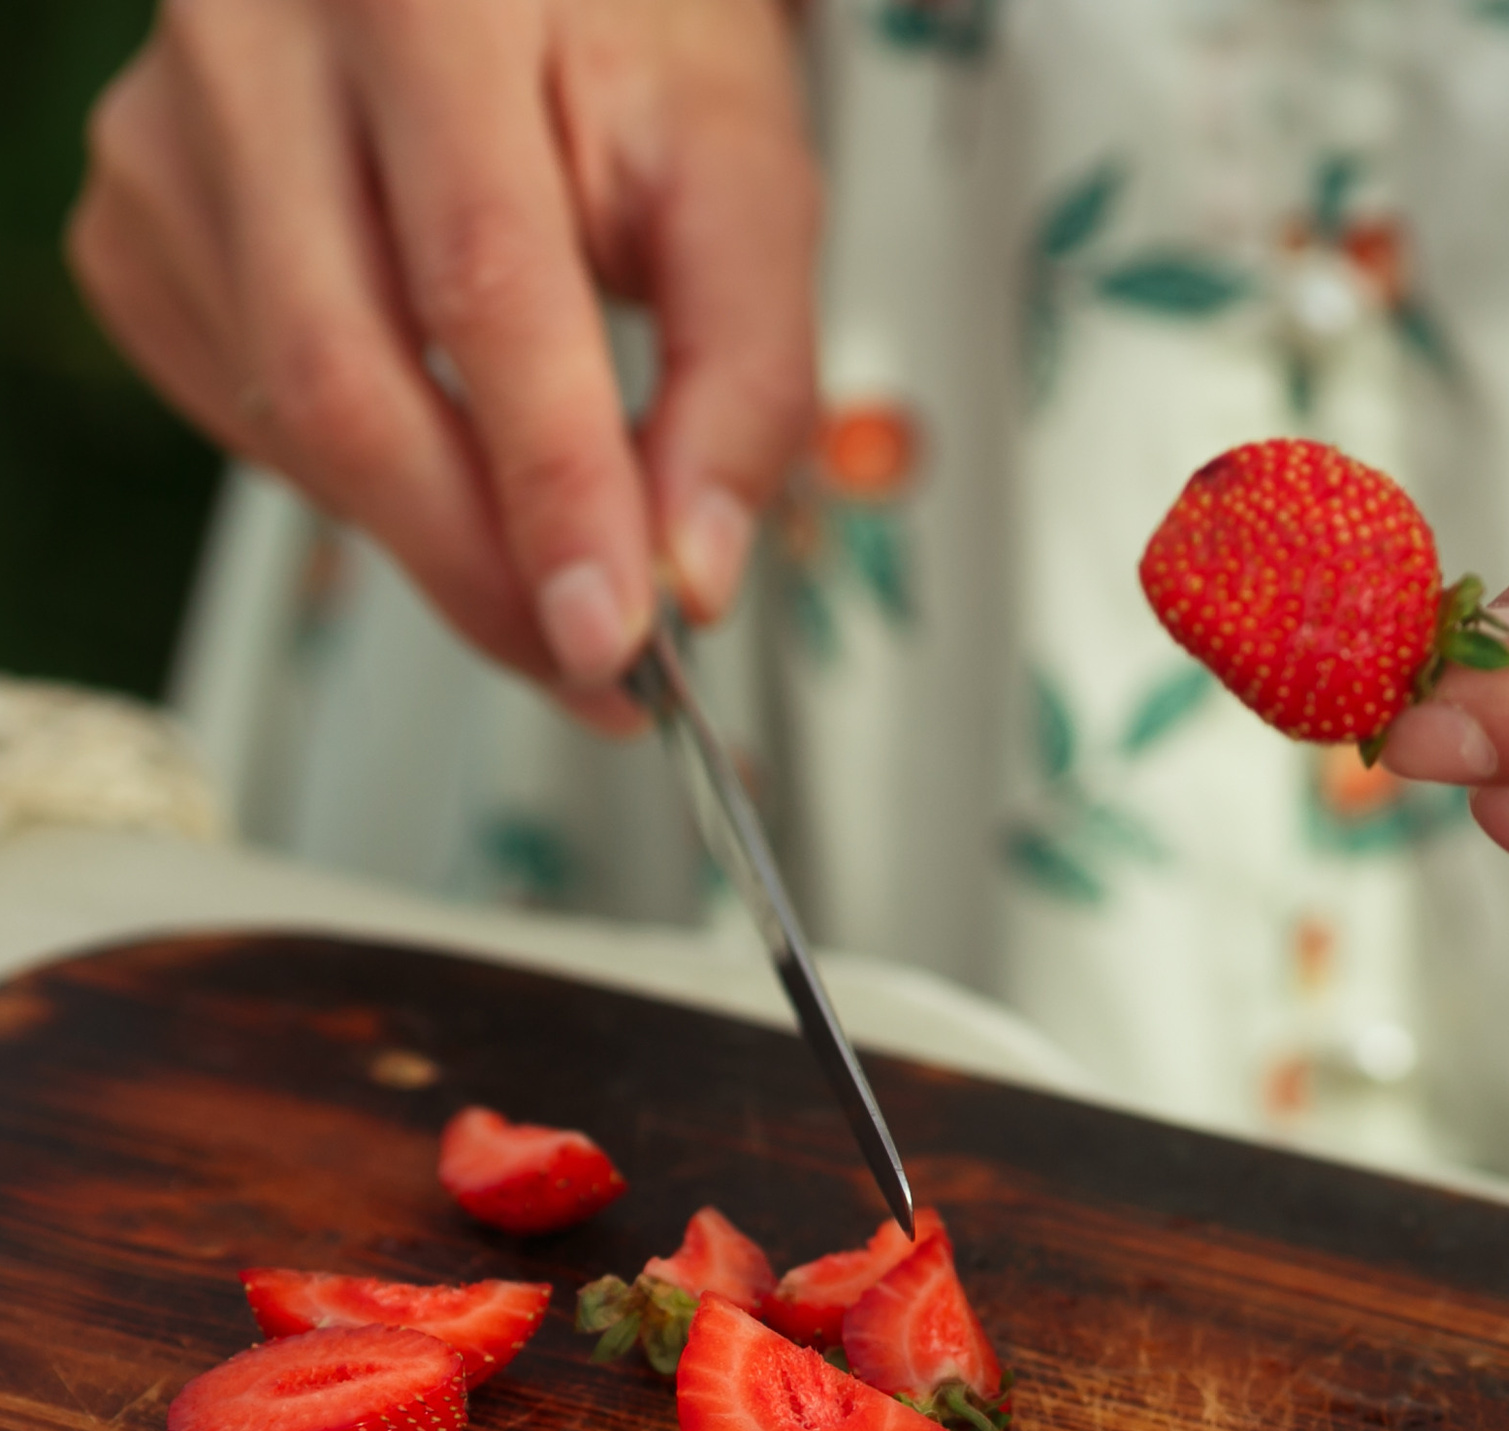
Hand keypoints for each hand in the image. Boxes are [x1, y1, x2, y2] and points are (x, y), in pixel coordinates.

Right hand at [71, 0, 820, 722]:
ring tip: (551, 549)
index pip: (483, 289)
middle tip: (595, 663)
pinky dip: (361, 480)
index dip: (553, 491)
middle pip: (347, 380)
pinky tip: (439, 435)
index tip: (613, 632)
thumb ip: (743, 377)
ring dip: (436, 534)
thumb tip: (690, 572)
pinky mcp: (138, 215)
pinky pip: (243, 414)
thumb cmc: (622, 30)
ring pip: (290, 421)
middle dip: (483, 568)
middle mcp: (261, 42)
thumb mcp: (741, 176)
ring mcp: (172, 131)